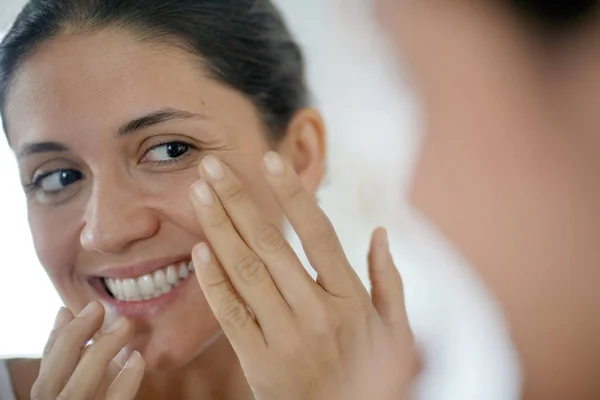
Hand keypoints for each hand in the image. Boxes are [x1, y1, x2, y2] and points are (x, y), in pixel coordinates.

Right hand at [31, 302, 144, 399]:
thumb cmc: (91, 394)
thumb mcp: (76, 379)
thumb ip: (68, 354)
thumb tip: (64, 312)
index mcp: (49, 399)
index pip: (45, 371)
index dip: (56, 339)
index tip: (68, 309)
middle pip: (53, 378)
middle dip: (72, 338)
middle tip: (96, 307)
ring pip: (79, 389)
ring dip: (101, 351)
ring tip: (124, 323)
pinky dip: (127, 380)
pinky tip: (138, 358)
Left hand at [189, 153, 418, 399]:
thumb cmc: (367, 377)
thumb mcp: (396, 334)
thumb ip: (388, 281)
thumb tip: (381, 233)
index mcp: (351, 299)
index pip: (318, 234)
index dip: (292, 194)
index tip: (270, 159)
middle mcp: (317, 313)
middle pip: (270, 245)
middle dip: (238, 200)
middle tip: (212, 166)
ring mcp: (285, 338)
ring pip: (246, 272)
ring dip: (218, 229)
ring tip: (199, 195)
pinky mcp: (258, 363)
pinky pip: (231, 315)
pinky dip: (213, 281)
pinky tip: (199, 249)